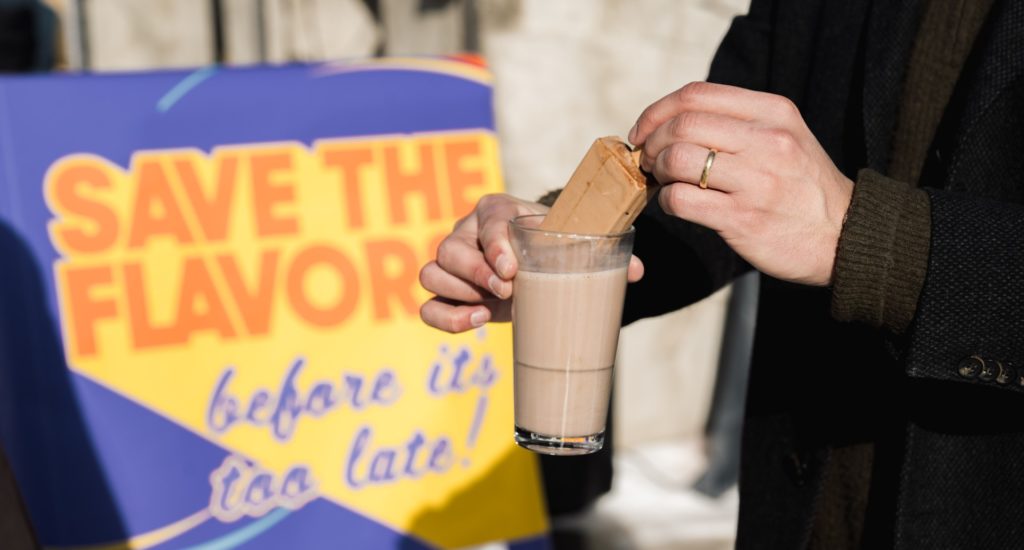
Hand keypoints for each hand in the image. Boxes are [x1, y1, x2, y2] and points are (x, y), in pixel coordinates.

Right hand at [419, 194, 643, 332]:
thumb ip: (603, 254)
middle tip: (507, 290)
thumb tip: (637, 271)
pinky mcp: (448, 293)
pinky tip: (475, 322)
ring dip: (460, 293)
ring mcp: (452, 264)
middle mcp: (467, 232)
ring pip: (433, 272)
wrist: (537, 261)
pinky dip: (445, 317)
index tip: (512, 270)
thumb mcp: (574, 244)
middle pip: (451, 248)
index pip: (487, 222)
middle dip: (476, 273)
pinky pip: (428, 305)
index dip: (495, 245)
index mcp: (497, 210)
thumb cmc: (553, 246)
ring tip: (490, 308)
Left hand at [629, 82, 853, 285]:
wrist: (843, 236)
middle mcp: (767, 141)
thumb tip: (671, 121)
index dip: (658, 111)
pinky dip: (667, 201)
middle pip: (682, 124)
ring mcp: (756, 180)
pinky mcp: (743, 218)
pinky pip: (681, 200)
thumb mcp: (784, 136)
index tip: (644, 130)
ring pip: (676, 159)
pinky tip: (677, 205)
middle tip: (649, 160)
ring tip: (664, 181)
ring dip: (657, 171)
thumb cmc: (802, 186)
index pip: (697, 94)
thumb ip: (737, 122)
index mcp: (773, 112)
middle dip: (652, 142)